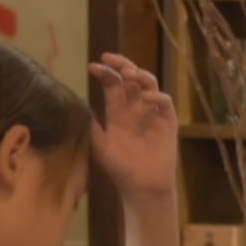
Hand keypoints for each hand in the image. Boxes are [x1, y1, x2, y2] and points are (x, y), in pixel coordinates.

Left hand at [87, 55, 177, 197]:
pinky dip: (157, 97)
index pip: (112, 85)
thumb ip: (92, 124)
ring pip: (149, 85)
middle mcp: (135, 109)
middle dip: (122, 65)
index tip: (93, 66)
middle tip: (111, 58)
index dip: (104, 73)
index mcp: (117, 112)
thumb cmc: (119, 168)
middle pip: (131, 79)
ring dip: (140, 75)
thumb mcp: (99, 144)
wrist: (141, 186)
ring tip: (130, 72)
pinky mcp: (167, 122)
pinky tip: (146, 98)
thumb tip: (78, 103)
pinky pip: (165, 103)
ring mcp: (152, 114)